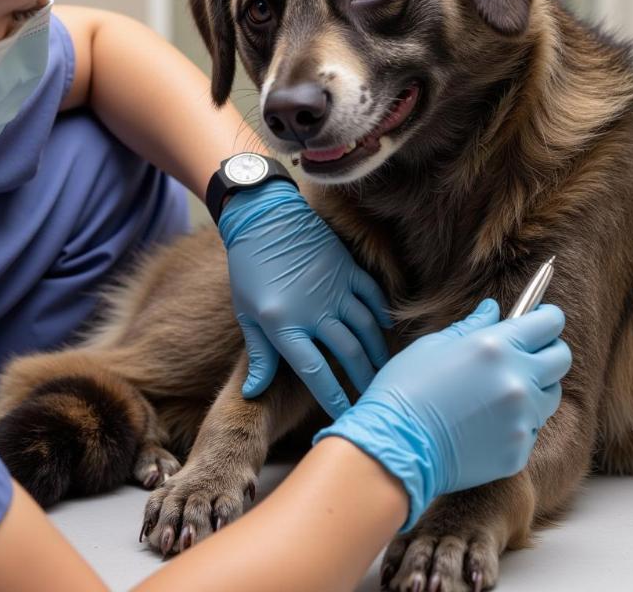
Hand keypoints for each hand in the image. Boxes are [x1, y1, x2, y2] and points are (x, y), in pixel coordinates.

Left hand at [218, 180, 392, 417]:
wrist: (264, 218)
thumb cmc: (249, 269)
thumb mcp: (246, 314)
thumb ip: (259, 355)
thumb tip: (253, 393)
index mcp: (284, 325)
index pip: (314, 372)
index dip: (332, 397)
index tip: (343, 415)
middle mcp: (314, 310)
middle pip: (348, 354)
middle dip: (363, 380)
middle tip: (372, 397)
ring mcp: (335, 288)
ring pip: (366, 328)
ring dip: (377, 352)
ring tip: (383, 370)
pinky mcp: (347, 269)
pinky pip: (372, 296)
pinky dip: (381, 315)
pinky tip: (385, 330)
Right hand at [313, 299, 570, 529]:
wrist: (395, 446)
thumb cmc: (405, 388)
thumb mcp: (433, 346)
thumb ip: (471, 326)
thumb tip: (493, 309)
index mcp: (496, 346)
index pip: (549, 323)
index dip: (547, 317)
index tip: (542, 318)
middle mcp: (517, 380)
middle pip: (561, 358)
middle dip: (547, 351)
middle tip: (524, 354)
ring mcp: (522, 418)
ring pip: (550, 396)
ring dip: (534, 389)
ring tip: (498, 392)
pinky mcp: (518, 450)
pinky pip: (530, 429)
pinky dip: (515, 422)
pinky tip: (484, 422)